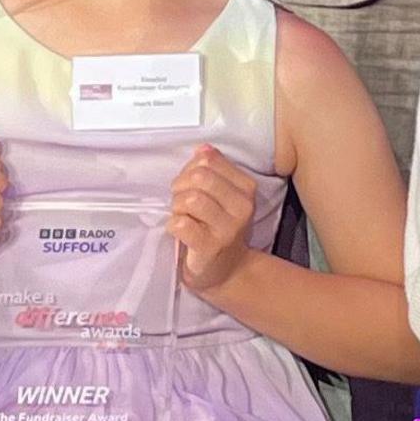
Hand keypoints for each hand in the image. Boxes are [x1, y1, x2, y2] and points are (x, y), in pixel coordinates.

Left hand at [162, 142, 258, 295]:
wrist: (226, 271)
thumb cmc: (218, 229)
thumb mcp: (221, 196)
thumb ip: (212, 170)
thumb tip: (203, 149)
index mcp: (246, 188)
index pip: (208, 160)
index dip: (189, 170)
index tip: (188, 186)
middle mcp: (242, 206)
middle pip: (201, 177)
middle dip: (181, 187)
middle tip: (179, 202)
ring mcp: (228, 228)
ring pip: (191, 199)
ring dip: (177, 207)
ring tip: (180, 216)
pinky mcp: (211, 247)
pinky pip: (182, 225)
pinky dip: (173, 225)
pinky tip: (179, 231)